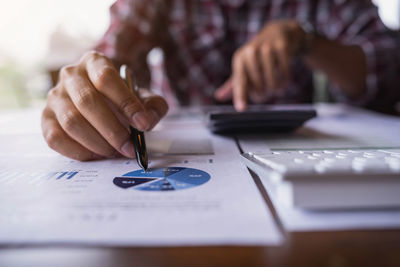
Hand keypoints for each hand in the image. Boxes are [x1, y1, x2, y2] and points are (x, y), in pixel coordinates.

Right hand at [41, 51, 167, 160]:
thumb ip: (153, 106)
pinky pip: (55, 138)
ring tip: (115, 152)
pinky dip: (78, 151)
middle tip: (129, 147)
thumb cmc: (123, 100)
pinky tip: (96, 154)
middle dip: (112, 129)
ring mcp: (55, 97)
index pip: (106, 79)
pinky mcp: (46, 118)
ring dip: (97, 142)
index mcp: (95, 62)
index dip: (126, 103)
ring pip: (71, 122)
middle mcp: (70, 75)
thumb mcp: (143, 97)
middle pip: (87, 101)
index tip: (143, 124)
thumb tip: (147, 121)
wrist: (103, 102)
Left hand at [215, 20, 306, 110]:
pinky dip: (286, 81)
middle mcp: (251, 51)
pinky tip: (285, 83)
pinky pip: (285, 72)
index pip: (240, 80)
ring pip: (272, 80)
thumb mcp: (244, 65)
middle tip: (265, 95)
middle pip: (257, 84)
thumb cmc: (258, 54)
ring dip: (276, 89)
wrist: (277, 32)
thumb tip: (218, 96)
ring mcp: (267, 48)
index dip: (240, 95)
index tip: (241, 109)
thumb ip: (234, 82)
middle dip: (262, 95)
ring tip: (277, 90)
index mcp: (240, 58)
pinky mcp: (282, 46)